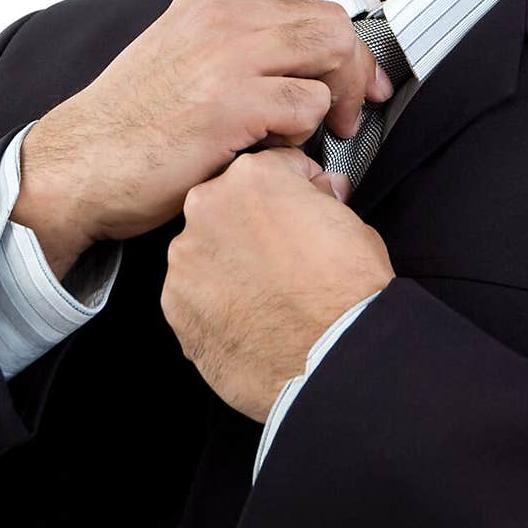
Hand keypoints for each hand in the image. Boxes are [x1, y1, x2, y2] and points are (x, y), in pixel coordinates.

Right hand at [11, 0, 393, 275]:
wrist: (76, 168)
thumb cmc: (132, 131)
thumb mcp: (183, 62)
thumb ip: (239, 51)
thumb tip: (309, 64)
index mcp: (211, 5)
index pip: (309, 11)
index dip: (346, 53)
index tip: (359, 88)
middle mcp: (221, 18)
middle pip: (332, 27)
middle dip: (354, 75)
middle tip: (347, 120)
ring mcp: (227, 57)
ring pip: (331, 58)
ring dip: (326, 107)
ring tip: (290, 139)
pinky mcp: (231, 103)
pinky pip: (308, 108)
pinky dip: (301, 137)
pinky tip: (262, 151)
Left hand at [161, 147, 395, 421]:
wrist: (333, 360)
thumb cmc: (347, 292)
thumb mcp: (352, 223)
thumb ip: (321, 199)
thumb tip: (318, 192)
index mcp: (253, 177)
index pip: (272, 167)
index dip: (296, 189)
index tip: (305, 208)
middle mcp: (208, 208)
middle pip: (229, 205)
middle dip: (253, 223)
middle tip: (286, 256)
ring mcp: (185, 259)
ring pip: (206, 250)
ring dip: (230, 264)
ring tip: (267, 295)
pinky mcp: (174, 305)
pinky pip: (194, 293)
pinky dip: (215, 303)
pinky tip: (248, 319)